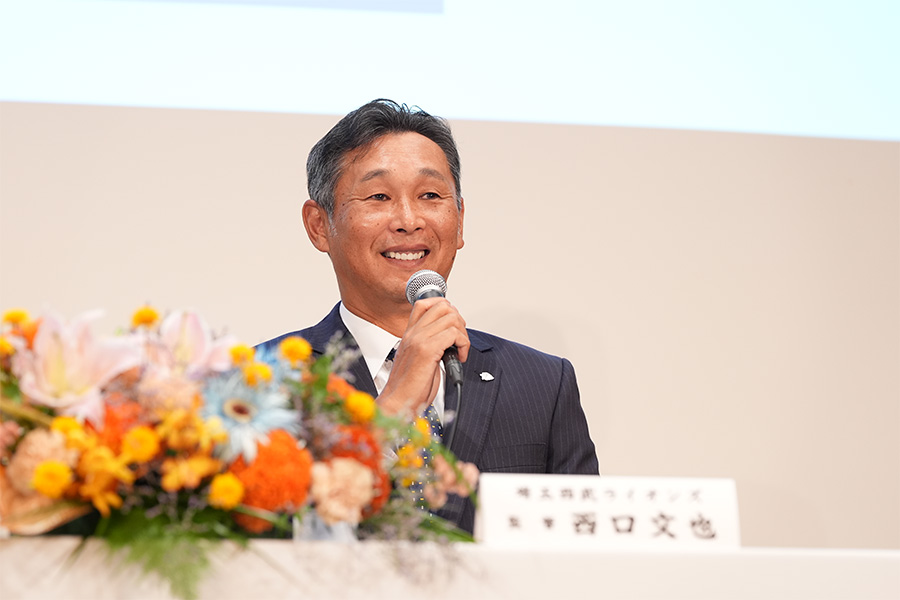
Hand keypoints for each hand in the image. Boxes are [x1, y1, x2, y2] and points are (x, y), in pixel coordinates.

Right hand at [377, 297, 468, 417]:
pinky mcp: (427, 351)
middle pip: (442, 306)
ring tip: (459, 350)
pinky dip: (463, 345)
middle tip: (459, 339)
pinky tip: (459, 358)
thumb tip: (449, 338)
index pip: (425, 303)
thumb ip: (430, 345)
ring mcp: (419, 340)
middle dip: (458, 321)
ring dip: (462, 334)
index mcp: (409, 334)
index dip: (444, 308)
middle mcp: (413, 333)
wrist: (399, 403)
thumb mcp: (419, 359)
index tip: (452, 326)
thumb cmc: (409, 387)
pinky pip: (453, 334)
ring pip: (451, 318)